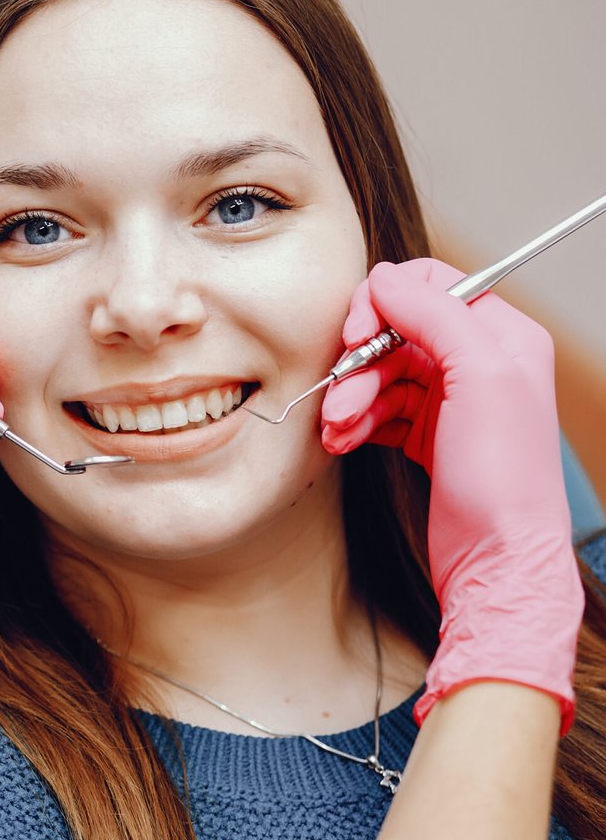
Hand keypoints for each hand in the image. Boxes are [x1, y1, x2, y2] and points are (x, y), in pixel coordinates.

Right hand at [321, 259, 582, 730]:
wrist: (496, 561)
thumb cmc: (502, 480)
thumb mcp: (478, 379)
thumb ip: (434, 315)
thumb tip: (386, 278)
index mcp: (502, 336)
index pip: (429, 284)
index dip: (380, 304)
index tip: (354, 338)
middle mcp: (478, 362)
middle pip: (393, 332)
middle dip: (357, 366)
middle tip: (338, 401)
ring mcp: (451, 400)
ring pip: (378, 374)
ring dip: (349, 400)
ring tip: (337, 431)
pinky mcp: (427, 435)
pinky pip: (376, 410)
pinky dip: (354, 423)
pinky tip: (343, 442)